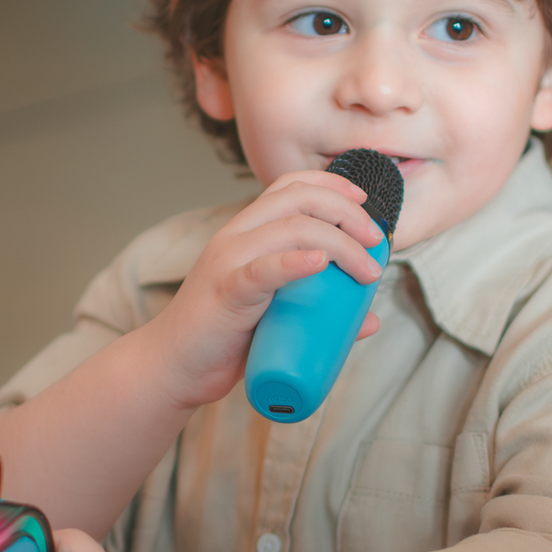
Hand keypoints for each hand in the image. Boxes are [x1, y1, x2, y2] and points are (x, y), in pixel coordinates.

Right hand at [146, 170, 383, 410]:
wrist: (175, 367)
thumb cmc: (225, 339)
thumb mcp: (277, 316)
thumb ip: (318, 310)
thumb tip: (370, 320)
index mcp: (246, 232)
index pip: (289, 186)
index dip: (331, 184)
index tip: (365, 203)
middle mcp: (236, 236)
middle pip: (298, 199)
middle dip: (346, 212)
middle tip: (376, 241)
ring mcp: (228, 261)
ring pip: (292, 228)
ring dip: (340, 243)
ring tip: (366, 270)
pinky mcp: (227, 292)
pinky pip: (263, 269)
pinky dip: (294, 262)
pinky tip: (319, 262)